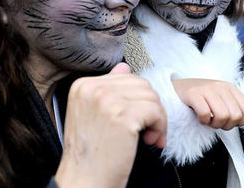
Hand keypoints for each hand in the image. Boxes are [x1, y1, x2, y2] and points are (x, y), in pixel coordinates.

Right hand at [55, 63, 166, 187]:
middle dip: (151, 108)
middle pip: (141, 84)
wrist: (83, 182)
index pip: (125, 77)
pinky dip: (160, 127)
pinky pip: (156, 111)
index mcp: (83, 85)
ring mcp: (106, 100)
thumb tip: (124, 67)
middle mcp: (92, 88)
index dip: (137, 100)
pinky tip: (151, 142)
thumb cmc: (90, 154)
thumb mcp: (91, 114)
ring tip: (149, 138)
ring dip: (157, 119)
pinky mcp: (122, 115)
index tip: (137, 121)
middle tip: (148, 132)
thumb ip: (107, 89)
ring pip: (151, 96)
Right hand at [173, 78, 243, 129]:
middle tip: (216, 123)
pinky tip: (200, 117)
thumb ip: (237, 103)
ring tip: (209, 121)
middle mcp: (220, 86)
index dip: (240, 121)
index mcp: (229, 87)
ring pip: (222, 116)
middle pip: (235, 116)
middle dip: (226, 125)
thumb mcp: (222, 96)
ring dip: (215, 125)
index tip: (229, 121)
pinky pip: (205, 115)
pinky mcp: (193, 94)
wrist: (179, 87)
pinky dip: (203, 121)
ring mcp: (206, 89)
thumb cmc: (202, 95)